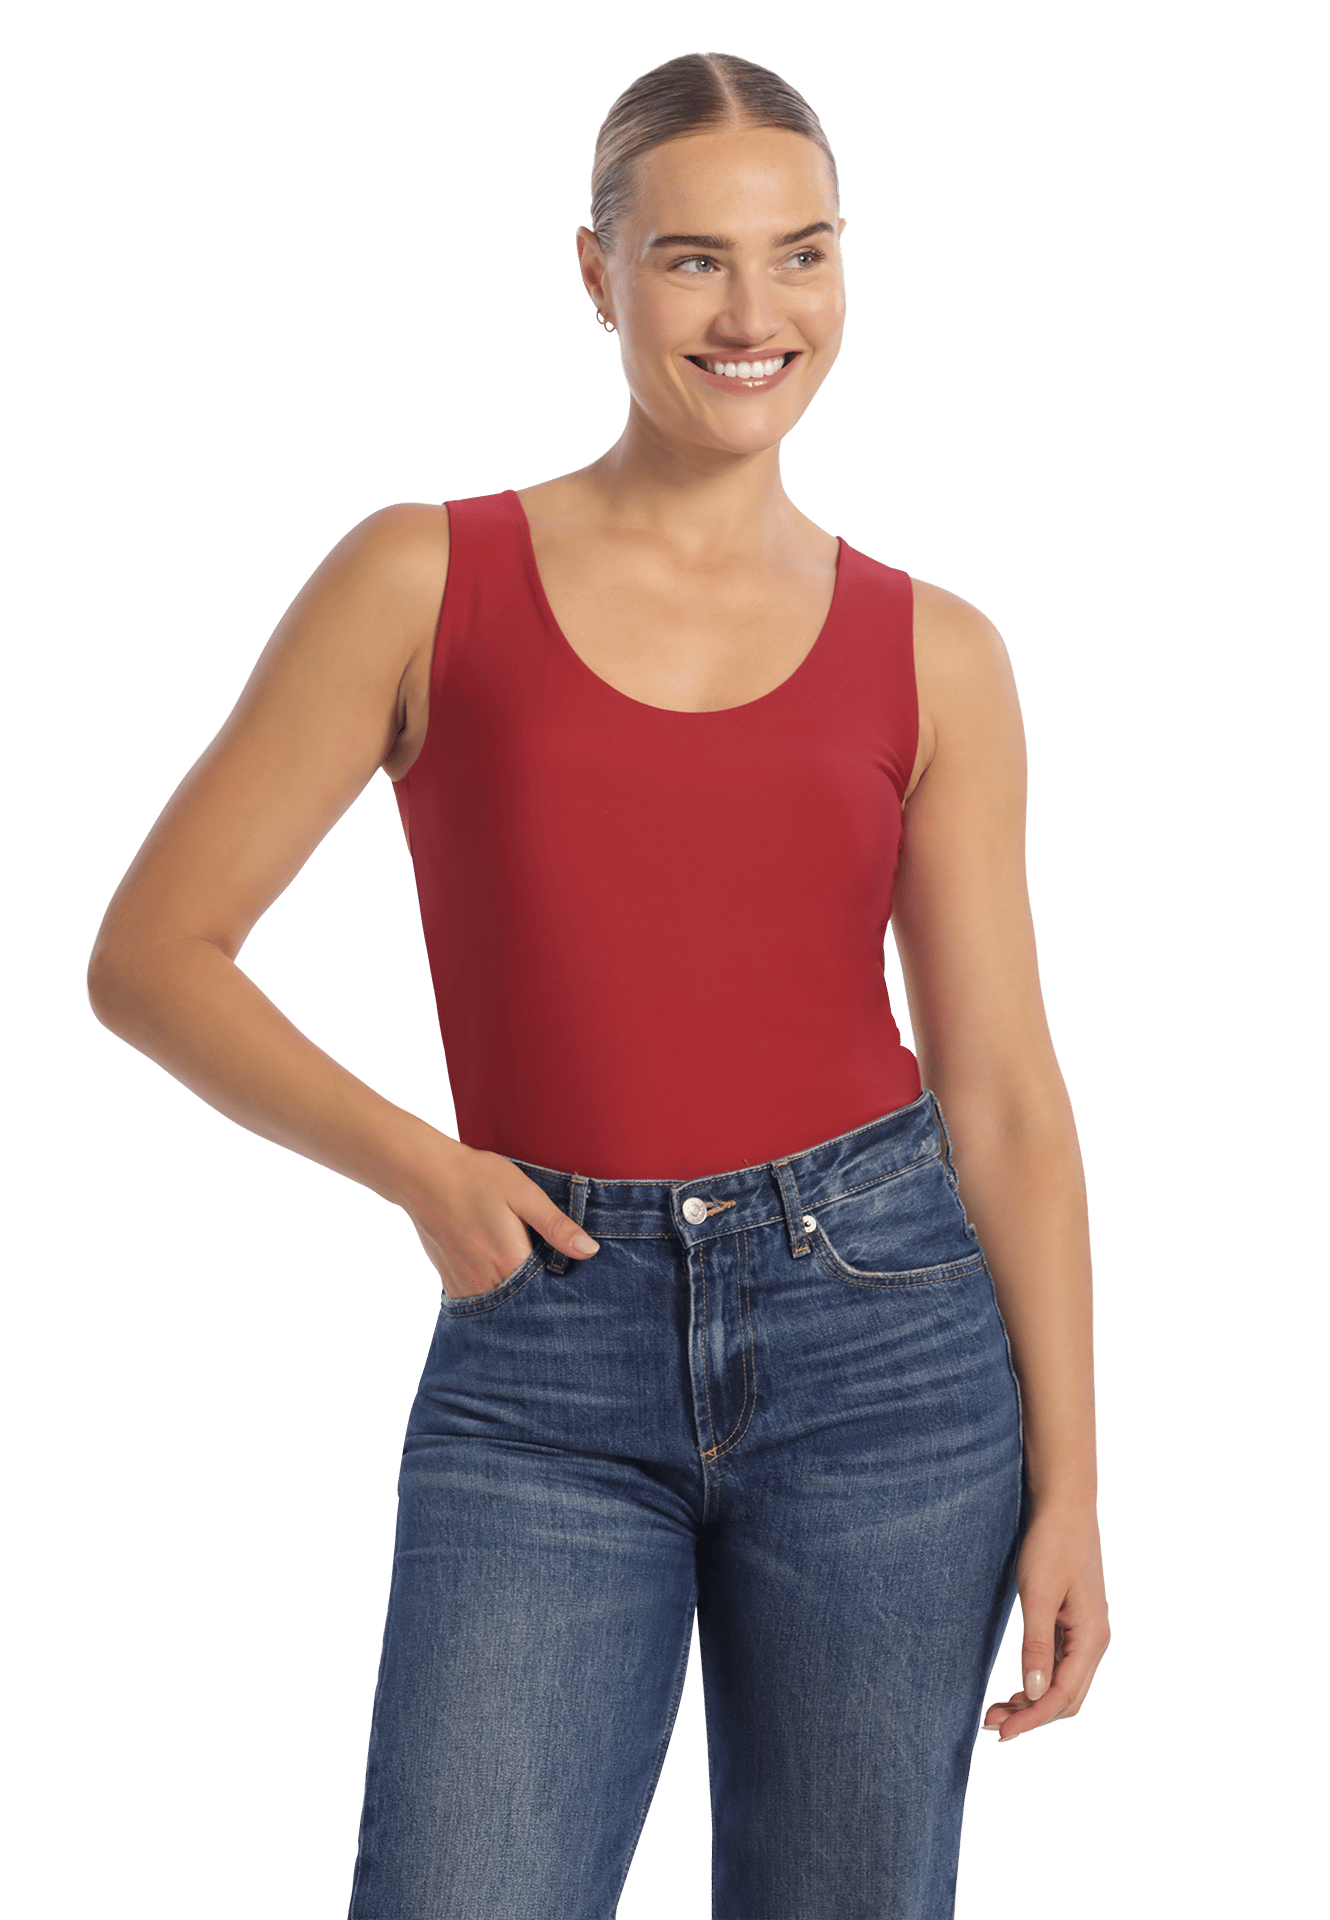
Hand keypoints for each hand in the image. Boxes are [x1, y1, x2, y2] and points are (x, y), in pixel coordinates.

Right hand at [403, 1140, 599, 1299]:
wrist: (424, 1175)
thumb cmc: (476, 1177)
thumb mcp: (523, 1193)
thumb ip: (556, 1226)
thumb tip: (590, 1250)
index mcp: (510, 1261)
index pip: (548, 1296)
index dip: (564, 1294)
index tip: (575, 1288)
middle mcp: (487, 1282)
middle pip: (524, 1308)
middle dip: (541, 1305)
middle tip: (553, 1288)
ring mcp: (465, 1286)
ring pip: (500, 1312)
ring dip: (516, 1306)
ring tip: (529, 1288)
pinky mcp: (450, 1283)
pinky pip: (478, 1306)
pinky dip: (493, 1303)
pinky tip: (502, 1286)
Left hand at [980, 1503, 1109, 1742]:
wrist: (1065, 1506)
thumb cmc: (1051, 1543)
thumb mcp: (1038, 1593)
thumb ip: (1035, 1644)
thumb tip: (1033, 1693)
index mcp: (1091, 1638)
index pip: (1061, 1696)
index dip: (1031, 1718)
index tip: (1000, 1732)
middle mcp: (1095, 1642)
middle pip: (1066, 1699)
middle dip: (1031, 1716)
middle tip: (991, 1724)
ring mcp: (1087, 1634)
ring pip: (1064, 1685)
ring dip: (1033, 1702)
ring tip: (997, 1710)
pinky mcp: (1076, 1625)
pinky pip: (1061, 1667)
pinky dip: (1039, 1682)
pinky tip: (1017, 1686)